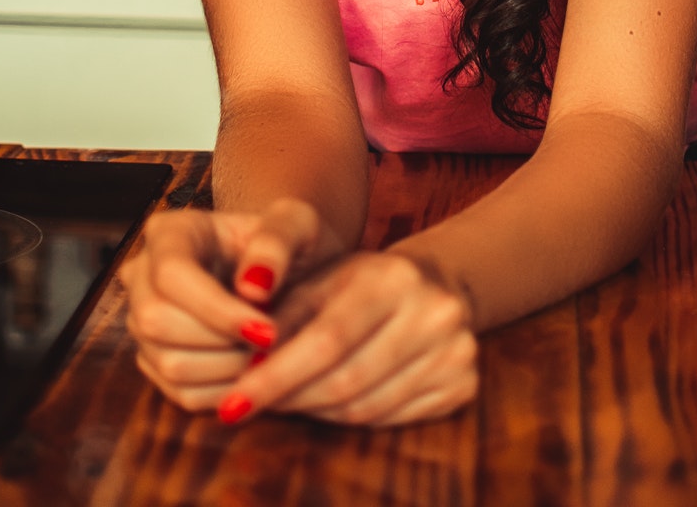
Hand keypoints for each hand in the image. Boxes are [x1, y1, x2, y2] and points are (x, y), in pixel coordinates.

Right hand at [119, 197, 336, 413]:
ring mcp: (143, 323)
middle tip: (271, 341)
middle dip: (222, 341)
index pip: (172, 274)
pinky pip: (182, 393)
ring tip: (265, 350)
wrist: (292, 275)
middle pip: (157, 322)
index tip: (267, 330)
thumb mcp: (297, 223)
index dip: (216, 309)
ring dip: (228, 369)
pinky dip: (225, 391)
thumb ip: (278, 240)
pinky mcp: (156, 362)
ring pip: (169, 364)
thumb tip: (253, 288)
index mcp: (169, 232)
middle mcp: (143, 276)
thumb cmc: (290, 243)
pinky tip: (254, 368)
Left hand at [213, 250, 477, 428]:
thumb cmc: (363, 281)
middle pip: (346, 380)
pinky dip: (353, 420)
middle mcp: (434, 311)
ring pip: (368, 407)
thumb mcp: (323, 279)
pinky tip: (331, 407)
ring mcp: (456, 351)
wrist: (435, 283)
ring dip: (318, 412)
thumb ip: (285, 312)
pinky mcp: (463, 384)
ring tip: (289, 403)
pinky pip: (394, 420)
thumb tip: (244, 357)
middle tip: (253, 406)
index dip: (276, 375)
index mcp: (394, 276)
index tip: (233, 402)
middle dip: (292, 398)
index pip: (326, 339)